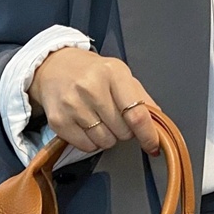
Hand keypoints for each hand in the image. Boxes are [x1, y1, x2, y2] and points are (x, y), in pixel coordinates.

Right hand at [28, 48, 159, 155]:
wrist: (54, 67)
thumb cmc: (92, 73)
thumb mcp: (120, 75)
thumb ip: (141, 99)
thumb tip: (158, 125)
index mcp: (113, 73)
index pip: (136, 114)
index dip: (148, 135)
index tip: (153, 145)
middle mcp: (91, 87)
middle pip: (122, 132)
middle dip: (124, 131)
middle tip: (114, 117)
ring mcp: (73, 105)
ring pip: (105, 142)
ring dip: (107, 137)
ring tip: (98, 119)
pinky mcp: (59, 121)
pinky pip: (87, 146)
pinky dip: (90, 141)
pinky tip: (86, 125)